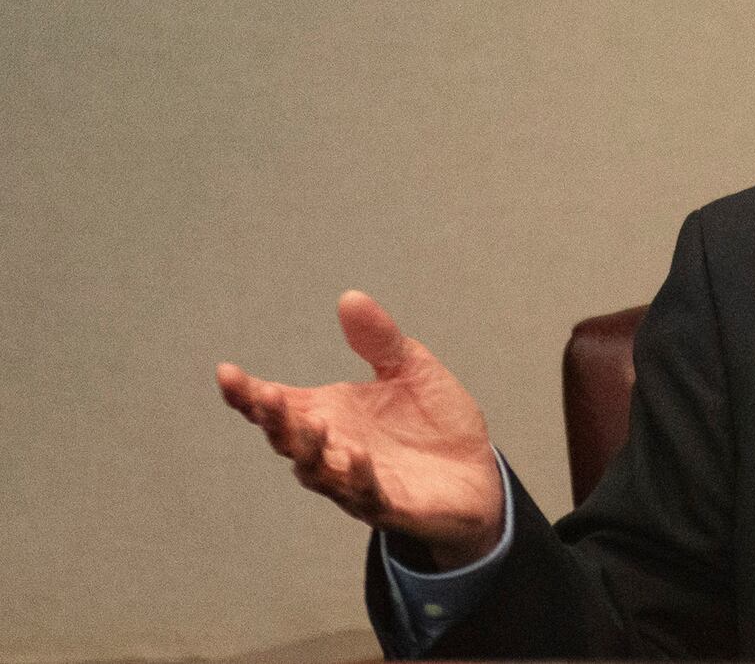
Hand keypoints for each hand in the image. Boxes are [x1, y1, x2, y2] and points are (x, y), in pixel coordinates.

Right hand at [217, 290, 504, 568]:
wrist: (479, 473)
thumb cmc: (434, 424)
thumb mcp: (412, 369)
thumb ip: (380, 339)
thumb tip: (350, 297)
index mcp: (330, 414)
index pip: (279, 405)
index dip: (248, 393)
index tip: (226, 372)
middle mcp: (334, 449)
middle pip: (289, 439)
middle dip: (273, 420)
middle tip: (265, 397)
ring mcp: (357, 481)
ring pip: (318, 472)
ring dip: (311, 450)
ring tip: (313, 424)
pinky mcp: (390, 504)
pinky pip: (365, 494)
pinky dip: (356, 477)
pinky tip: (356, 456)